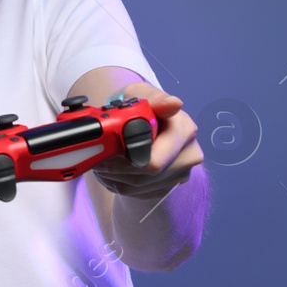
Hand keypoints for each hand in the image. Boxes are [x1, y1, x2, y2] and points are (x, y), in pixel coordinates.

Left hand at [90, 81, 202, 199]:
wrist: (143, 122)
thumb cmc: (141, 105)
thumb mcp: (142, 93)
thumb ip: (155, 99)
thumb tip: (174, 104)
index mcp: (186, 131)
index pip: (155, 161)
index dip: (125, 159)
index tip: (106, 150)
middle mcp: (189, 155)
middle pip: (144, 175)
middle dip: (116, 167)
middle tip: (97, 156)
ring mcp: (179, 175)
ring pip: (138, 186)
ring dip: (113, 176)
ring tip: (102, 160)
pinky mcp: (167, 187)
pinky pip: (137, 193)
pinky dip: (119, 182)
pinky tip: (112, 169)